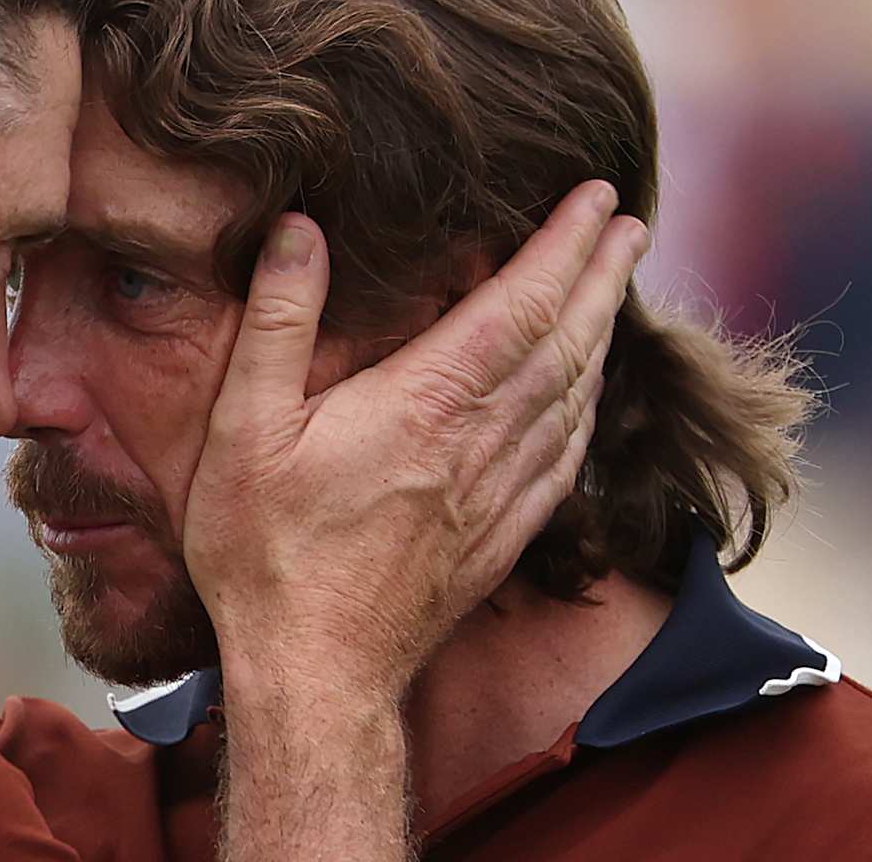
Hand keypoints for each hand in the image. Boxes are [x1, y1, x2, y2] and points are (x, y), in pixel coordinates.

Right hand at [184, 181, 648, 694]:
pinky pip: (564, 459)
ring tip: (615, 288)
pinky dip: (586, 409)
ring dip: (601, 333)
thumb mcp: (242, 426)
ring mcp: (497, 497)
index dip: (564, 245)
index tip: (597, 197)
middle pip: (564, 343)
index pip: (520, 304)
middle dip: (601, 274)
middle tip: (630, 223)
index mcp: (423, 405)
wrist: (314, 673)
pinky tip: (586, 396)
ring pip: (573, 398)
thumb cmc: (265, 551)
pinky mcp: (500, 540)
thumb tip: (300, 230)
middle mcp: (477, 444)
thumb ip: (277, 321)